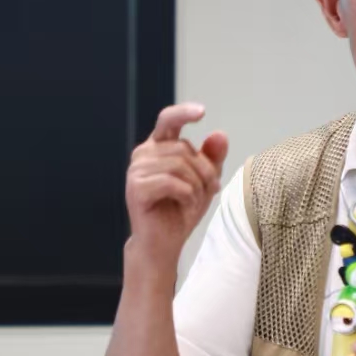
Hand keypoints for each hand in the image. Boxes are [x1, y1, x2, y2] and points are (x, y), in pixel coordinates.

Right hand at [125, 103, 228, 266]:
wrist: (162, 243)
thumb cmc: (180, 210)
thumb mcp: (204, 181)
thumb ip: (212, 157)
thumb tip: (219, 134)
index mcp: (158, 146)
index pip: (168, 120)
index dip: (183, 113)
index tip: (202, 112)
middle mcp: (143, 154)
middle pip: (184, 148)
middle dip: (205, 170)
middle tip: (211, 189)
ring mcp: (136, 170)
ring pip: (179, 165)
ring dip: (196, 186)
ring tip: (195, 200)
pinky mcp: (135, 188)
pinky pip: (172, 182)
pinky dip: (186, 195)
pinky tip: (185, 205)